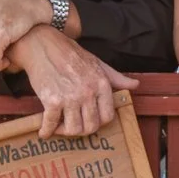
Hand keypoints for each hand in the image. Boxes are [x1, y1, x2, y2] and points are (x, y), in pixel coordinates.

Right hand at [8, 26, 136, 138]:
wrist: (43, 45)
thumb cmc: (71, 54)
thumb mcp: (98, 63)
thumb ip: (116, 78)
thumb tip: (135, 85)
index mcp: (101, 84)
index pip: (107, 117)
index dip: (98, 123)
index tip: (89, 121)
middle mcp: (88, 93)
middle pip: (90, 127)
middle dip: (81, 130)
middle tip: (73, 126)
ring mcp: (70, 98)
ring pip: (73, 130)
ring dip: (65, 132)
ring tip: (59, 126)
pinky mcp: (51, 100)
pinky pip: (51, 124)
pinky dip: (46, 131)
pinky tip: (44, 132)